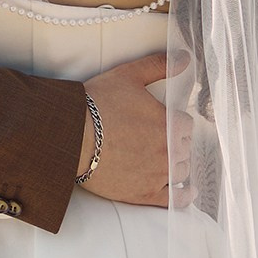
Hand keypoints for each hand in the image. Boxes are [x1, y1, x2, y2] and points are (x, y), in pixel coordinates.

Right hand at [77, 52, 194, 207]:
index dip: (172, 121)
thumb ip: (159, 66)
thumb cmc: (97, 103)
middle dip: (173, 142)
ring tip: (160, 158)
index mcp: (171, 124)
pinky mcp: (144, 194)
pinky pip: (174, 200)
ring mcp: (158, 175)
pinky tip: (187, 191)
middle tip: (151, 136)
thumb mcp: (128, 76)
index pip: (186, 124)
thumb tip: (185, 58)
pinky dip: (183, 195)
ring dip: (175, 163)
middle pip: (184, 148)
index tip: (157, 120)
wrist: (69, 135)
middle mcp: (170, 152)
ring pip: (180, 170)